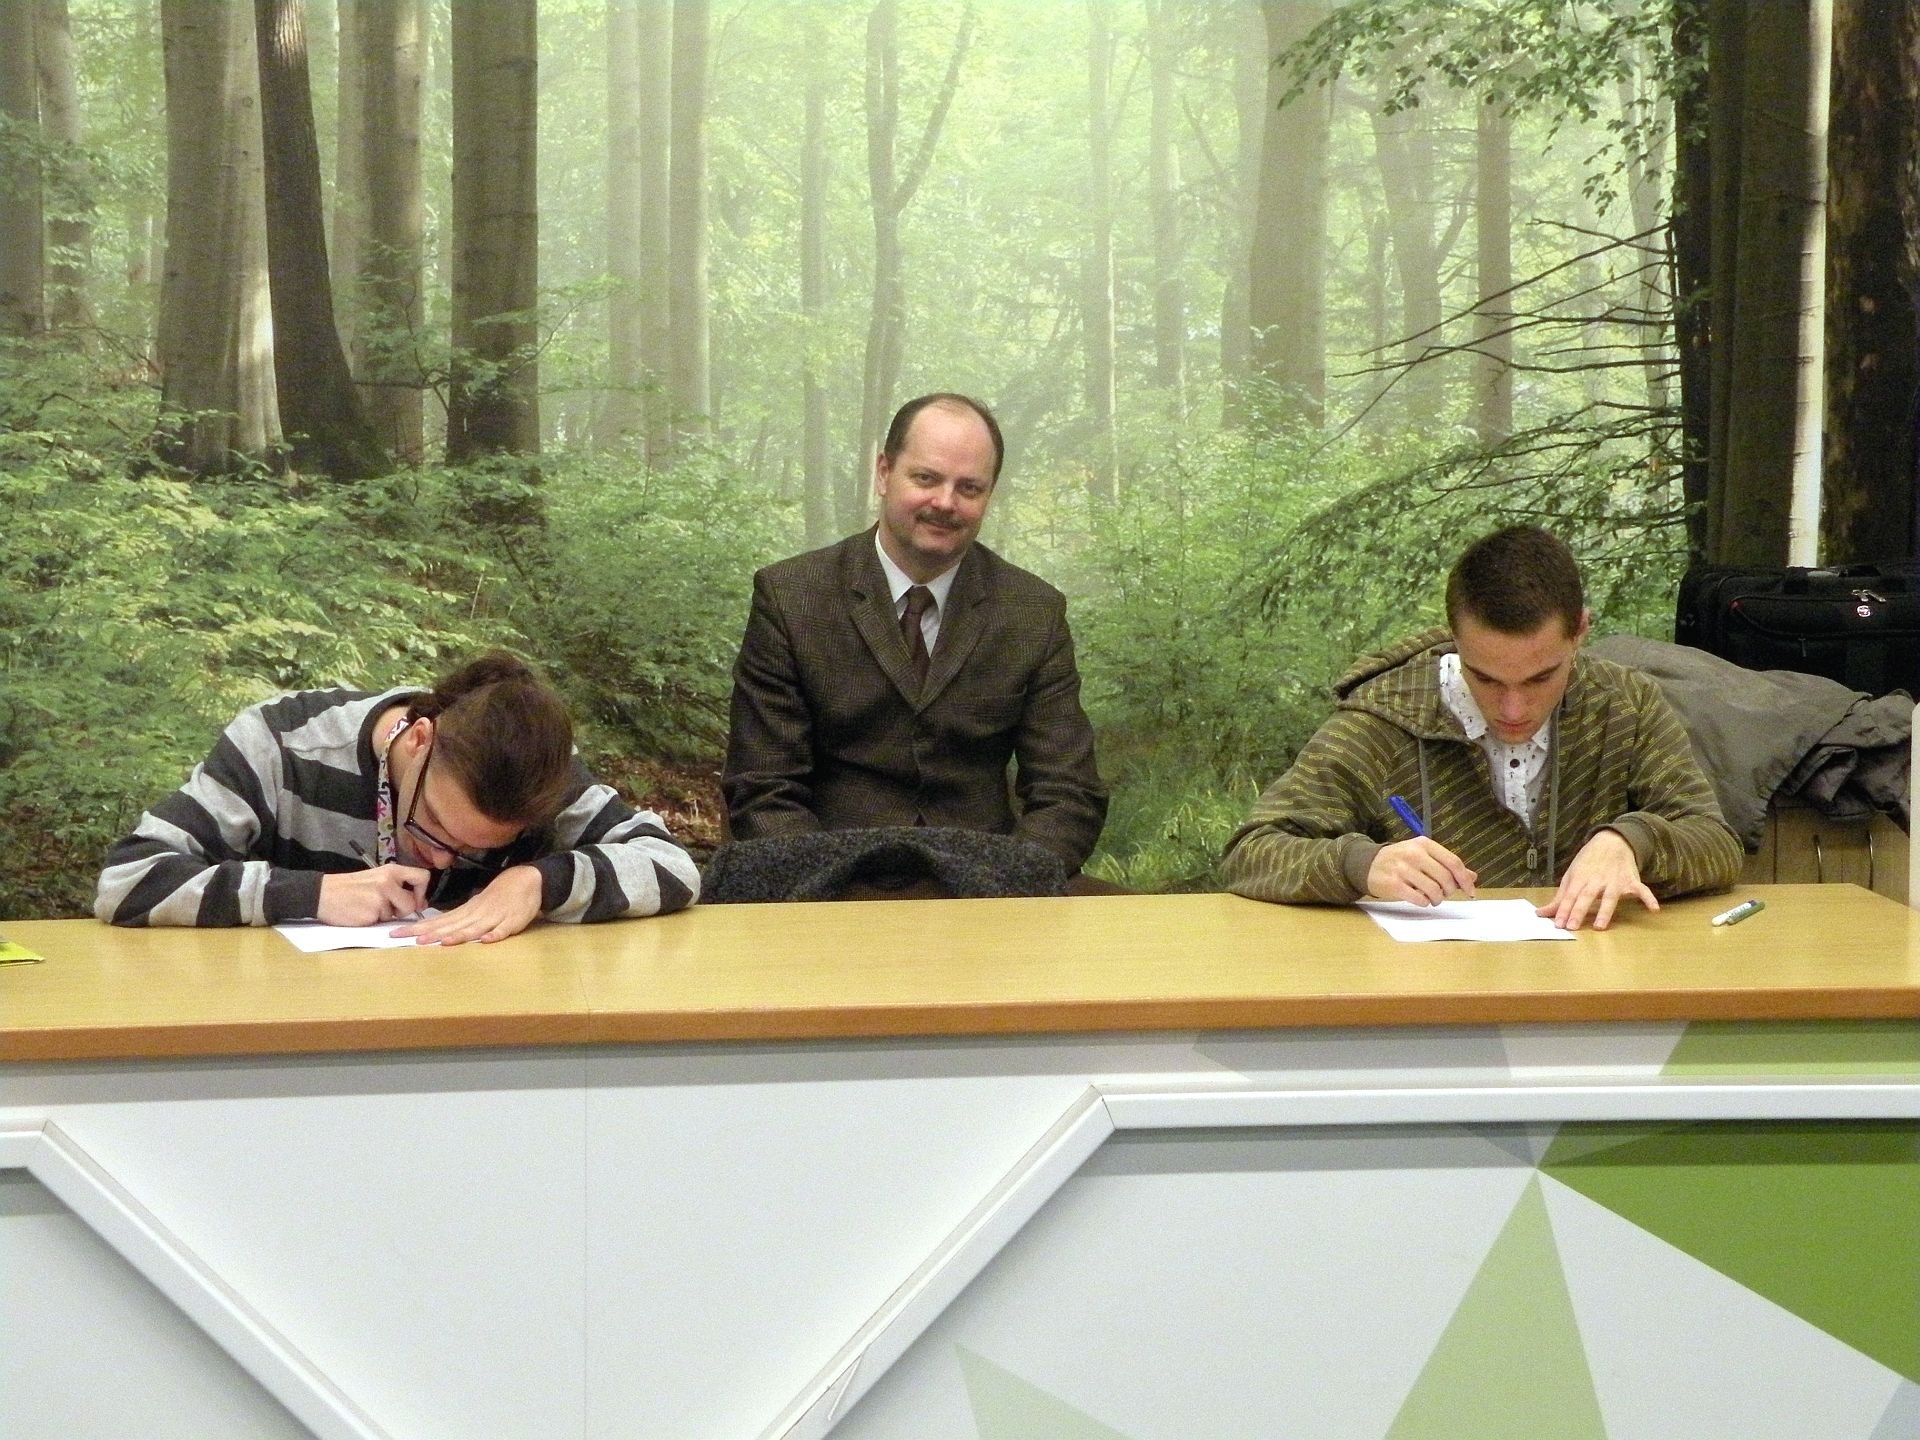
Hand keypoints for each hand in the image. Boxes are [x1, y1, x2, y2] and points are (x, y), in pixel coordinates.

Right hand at [317, 864, 431, 925]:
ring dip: (386, 915)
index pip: (422, 877)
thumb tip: (420, 904)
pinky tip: (362, 913)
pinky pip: (382, 922)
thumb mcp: (376, 878)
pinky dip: (374, 921)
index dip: (422, 892)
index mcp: (391, 871)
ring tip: (368, 907)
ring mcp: (380, 898)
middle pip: (411, 903)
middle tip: (386, 908)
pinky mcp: (372, 913)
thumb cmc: (350, 888)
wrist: (322, 894)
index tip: (413, 899)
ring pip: (397, 915)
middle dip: (402, 910)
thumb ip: (398, 887)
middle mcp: (388, 882)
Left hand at [394, 866, 543, 946]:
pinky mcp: (513, 922)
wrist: (526, 880)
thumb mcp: (475, 906)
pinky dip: (495, 935)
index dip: (417, 927)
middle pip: (450, 925)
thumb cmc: (497, 896)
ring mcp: (494, 918)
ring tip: (442, 942)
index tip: (396, 933)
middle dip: (428, 933)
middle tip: (406, 938)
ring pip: (474, 928)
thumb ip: (458, 919)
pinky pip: (503, 930)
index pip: (438, 920)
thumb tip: (433, 929)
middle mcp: (476, 914)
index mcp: (466, 911)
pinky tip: (486, 941)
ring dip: (459, 935)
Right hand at [1367, 838, 1476, 905]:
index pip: (1453, 862)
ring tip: (1432, 898)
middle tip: (1443, 894)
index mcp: (1424, 844)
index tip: (1471, 891)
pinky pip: (1419, 899)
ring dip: (1437, 899)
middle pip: (1445, 878)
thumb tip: (1472, 877)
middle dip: (1449, 891)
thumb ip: (1447, 865)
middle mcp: (1414, 854)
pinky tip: (1420, 899)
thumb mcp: (1423, 855)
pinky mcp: (1394, 884)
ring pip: (1434, 890)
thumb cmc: (1400, 860)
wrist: (1368, 864)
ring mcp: (1402, 869)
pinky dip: (1424, 902)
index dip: (1465, 879)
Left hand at [1536, 829, 1656, 930]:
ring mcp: (1615, 881)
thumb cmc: (1588, 861)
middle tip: (1572, 927)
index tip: (1557, 924)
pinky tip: (1654, 909)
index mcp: (1580, 877)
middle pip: (1587, 896)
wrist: (1612, 841)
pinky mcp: (1631, 881)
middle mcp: (1597, 880)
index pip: (1570, 895)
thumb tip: (1541, 913)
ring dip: (1605, 911)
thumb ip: (1560, 897)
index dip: (1564, 909)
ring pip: (1610, 897)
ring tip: (1601, 926)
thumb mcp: (1571, 875)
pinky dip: (1649, 898)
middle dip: (1579, 911)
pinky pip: (1642, 890)